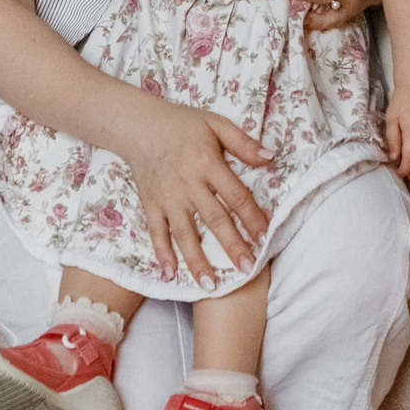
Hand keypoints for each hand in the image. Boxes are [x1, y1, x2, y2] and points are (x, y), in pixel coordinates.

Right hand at [113, 97, 272, 281]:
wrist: (137, 124)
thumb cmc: (182, 124)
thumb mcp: (216, 124)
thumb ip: (243, 143)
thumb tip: (271, 158)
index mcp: (207, 163)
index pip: (235, 195)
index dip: (252, 217)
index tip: (265, 237)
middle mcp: (188, 183)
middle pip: (214, 219)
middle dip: (232, 246)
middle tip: (247, 269)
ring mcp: (167, 197)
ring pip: (184, 233)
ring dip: (197, 260)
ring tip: (210, 285)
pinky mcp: (150, 204)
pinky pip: (156, 232)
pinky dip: (162, 253)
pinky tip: (170, 274)